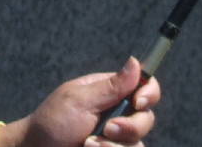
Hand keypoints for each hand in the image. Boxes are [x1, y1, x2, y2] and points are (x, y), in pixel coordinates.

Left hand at [0, 57, 159, 146]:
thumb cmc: (52, 122)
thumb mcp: (79, 100)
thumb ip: (111, 86)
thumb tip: (135, 62)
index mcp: (112, 93)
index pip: (144, 87)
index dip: (149, 93)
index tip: (137, 103)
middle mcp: (118, 115)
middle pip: (146, 119)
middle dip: (130, 127)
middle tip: (106, 129)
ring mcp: (116, 139)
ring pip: (137, 144)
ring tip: (89, 145)